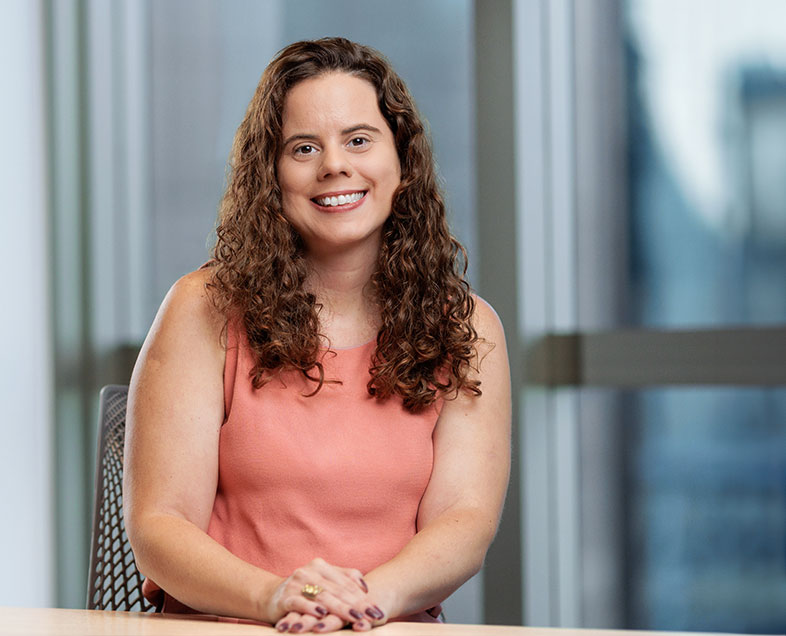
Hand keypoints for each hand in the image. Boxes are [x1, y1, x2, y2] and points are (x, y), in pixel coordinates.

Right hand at [264, 558, 386, 630]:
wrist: (270, 595)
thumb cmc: (304, 590)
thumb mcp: (323, 582)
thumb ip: (343, 579)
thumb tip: (365, 586)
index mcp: (322, 566)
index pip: (348, 583)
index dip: (364, 597)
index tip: (378, 611)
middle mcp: (310, 571)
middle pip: (338, 590)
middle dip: (358, 604)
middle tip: (373, 616)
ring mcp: (297, 583)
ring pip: (323, 596)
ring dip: (340, 607)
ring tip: (356, 616)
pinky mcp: (285, 597)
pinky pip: (300, 602)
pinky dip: (311, 608)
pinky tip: (322, 614)